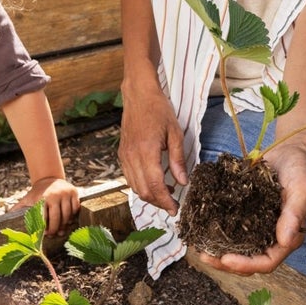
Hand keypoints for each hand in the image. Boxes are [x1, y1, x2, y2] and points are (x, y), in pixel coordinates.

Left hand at [18, 175, 80, 232]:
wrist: (49, 178)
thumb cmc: (37, 193)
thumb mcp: (27, 198)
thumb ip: (19, 208)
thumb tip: (6, 216)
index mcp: (42, 198)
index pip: (45, 217)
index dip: (45, 228)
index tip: (44, 234)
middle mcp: (55, 195)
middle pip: (57, 218)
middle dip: (55, 228)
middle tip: (53, 235)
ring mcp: (65, 193)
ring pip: (68, 214)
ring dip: (65, 224)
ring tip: (61, 230)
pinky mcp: (74, 192)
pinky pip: (75, 208)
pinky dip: (72, 216)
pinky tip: (68, 221)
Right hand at [119, 76, 188, 214]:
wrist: (138, 95)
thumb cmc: (159, 110)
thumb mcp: (175, 133)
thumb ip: (178, 159)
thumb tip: (183, 182)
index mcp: (147, 151)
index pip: (155, 185)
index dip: (165, 201)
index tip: (175, 209)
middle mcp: (132, 156)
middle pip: (143, 190)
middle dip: (159, 202)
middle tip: (173, 205)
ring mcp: (125, 156)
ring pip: (135, 187)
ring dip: (150, 195)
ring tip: (167, 194)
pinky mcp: (122, 154)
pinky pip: (130, 178)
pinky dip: (142, 185)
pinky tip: (155, 182)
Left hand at [192, 140, 305, 276]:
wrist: (289, 152)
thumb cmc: (299, 169)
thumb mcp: (301, 188)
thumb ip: (295, 214)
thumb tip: (286, 241)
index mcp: (288, 237)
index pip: (267, 262)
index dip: (247, 265)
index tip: (226, 259)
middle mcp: (272, 238)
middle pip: (249, 262)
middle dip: (227, 263)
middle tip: (205, 256)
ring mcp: (258, 230)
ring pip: (238, 251)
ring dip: (219, 253)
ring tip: (200, 249)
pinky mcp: (247, 218)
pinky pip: (232, 233)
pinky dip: (217, 235)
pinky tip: (201, 231)